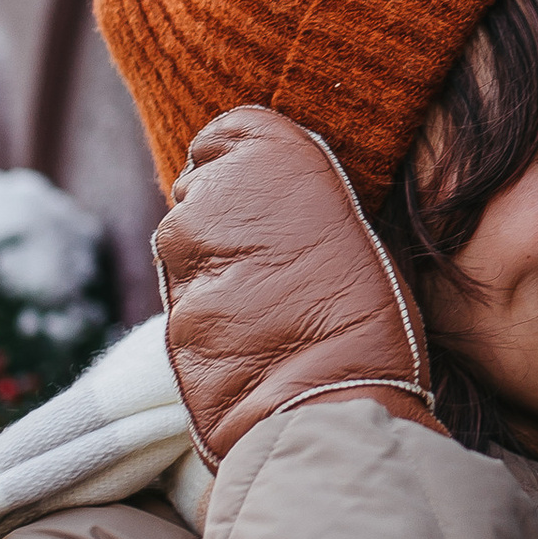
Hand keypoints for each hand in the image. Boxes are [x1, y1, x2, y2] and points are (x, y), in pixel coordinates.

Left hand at [154, 107, 432, 464]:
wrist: (332, 403)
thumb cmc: (369, 314)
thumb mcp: (354, 230)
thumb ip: (300, 202)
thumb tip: (275, 208)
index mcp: (270, 156)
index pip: (221, 134)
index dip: (238, 167)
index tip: (264, 197)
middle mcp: (213, 196)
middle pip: (196, 192)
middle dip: (222, 220)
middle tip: (274, 262)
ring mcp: (182, 259)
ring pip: (182, 253)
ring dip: (211, 271)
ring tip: (265, 307)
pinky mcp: (168, 315)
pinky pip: (182, 306)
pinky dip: (207, 318)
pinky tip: (248, 342)